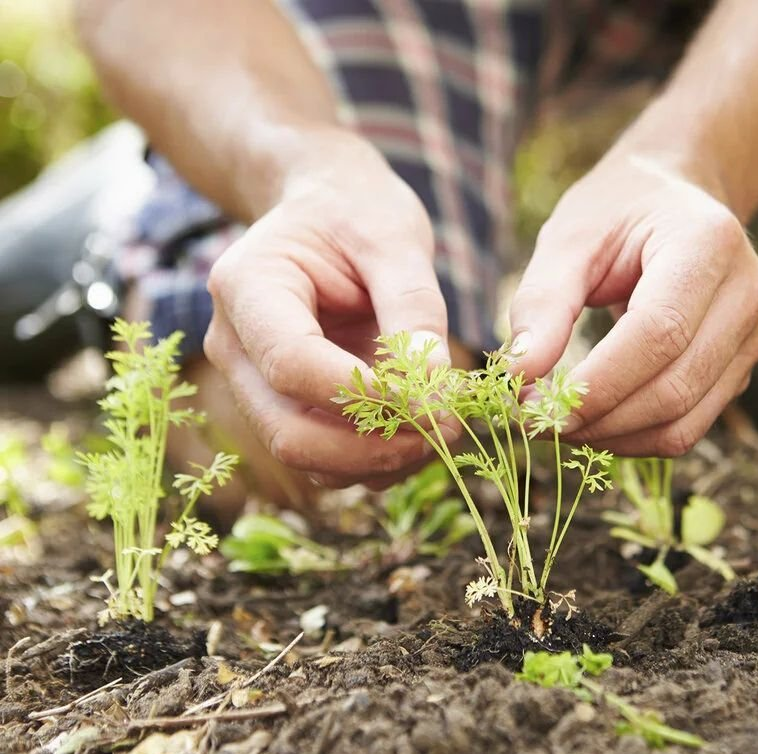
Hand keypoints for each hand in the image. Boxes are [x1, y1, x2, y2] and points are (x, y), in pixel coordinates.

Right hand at [203, 133, 452, 488]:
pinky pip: (323, 459)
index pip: (292, 364)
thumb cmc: (359, 214)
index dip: (365, 396)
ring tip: (442, 430)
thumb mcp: (395, 240)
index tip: (435, 404)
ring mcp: (254, 384)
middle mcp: (235, 345)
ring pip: (305, 456)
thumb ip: (414, 310)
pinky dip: (375, 462)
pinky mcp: (285, 408)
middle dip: (371, 446)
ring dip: (378, 462)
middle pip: (287, 431)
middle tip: (445, 430)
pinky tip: (422, 432)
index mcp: (246, 286)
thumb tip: (433, 391)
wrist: (331, 209)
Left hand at [508, 151, 757, 455]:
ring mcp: (752, 335)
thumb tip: (520, 376)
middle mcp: (746, 292)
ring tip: (558, 423)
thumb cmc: (618, 211)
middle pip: (675, 387)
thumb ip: (542, 302)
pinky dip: (634, 437)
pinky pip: (688, 425)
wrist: (675, 196)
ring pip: (684, 422)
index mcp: (709, 242)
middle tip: (533, 422)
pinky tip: (592, 421)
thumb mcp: (570, 237)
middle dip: (598, 419)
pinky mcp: (740, 368)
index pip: (660, 333)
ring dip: (613, 438)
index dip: (597, 384)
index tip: (531, 406)